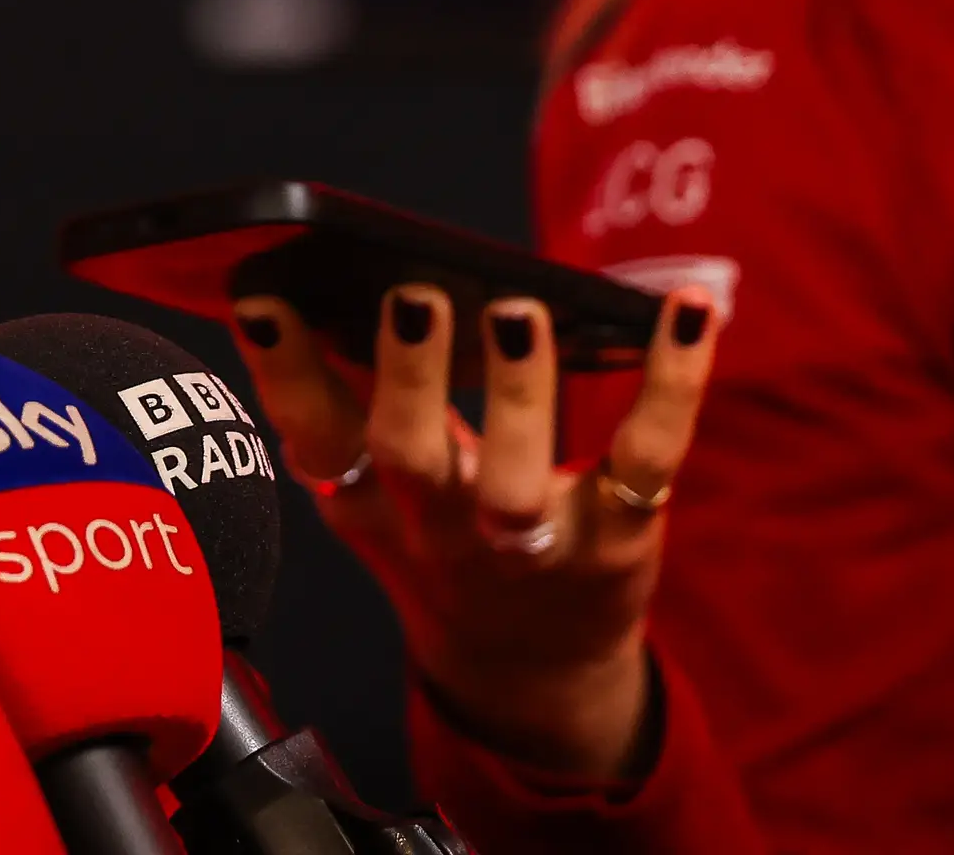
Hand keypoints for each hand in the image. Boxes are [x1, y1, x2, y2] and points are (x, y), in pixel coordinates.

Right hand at [230, 284, 724, 780]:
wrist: (529, 666)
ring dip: (521, 392)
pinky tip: (689, 312)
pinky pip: (648, 457)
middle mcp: (441, 529)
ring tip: (516, 311)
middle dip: (408, 377)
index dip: (284, 372)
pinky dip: (673, 382)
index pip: (315, 436)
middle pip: (411, 459)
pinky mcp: (618, 537)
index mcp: (369, 503)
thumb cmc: (439, 541)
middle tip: (413, 297)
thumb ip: (340, 407)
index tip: (264, 301)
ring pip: (521, 478)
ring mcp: (533, 541)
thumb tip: (303, 287)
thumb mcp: (369, 493)